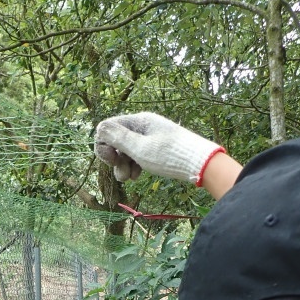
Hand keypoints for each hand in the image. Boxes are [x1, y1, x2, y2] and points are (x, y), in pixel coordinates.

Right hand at [94, 112, 223, 185]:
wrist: (200, 164)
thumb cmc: (170, 156)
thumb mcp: (140, 148)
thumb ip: (118, 138)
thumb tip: (99, 128)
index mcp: (139, 121)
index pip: (107, 128)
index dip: (104, 146)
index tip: (111, 161)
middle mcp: (143, 126)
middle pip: (116, 140)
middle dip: (115, 159)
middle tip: (122, 174)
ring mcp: (150, 137)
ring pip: (126, 150)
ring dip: (123, 166)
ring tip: (131, 178)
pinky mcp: (156, 148)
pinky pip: (137, 155)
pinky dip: (134, 166)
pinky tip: (139, 175)